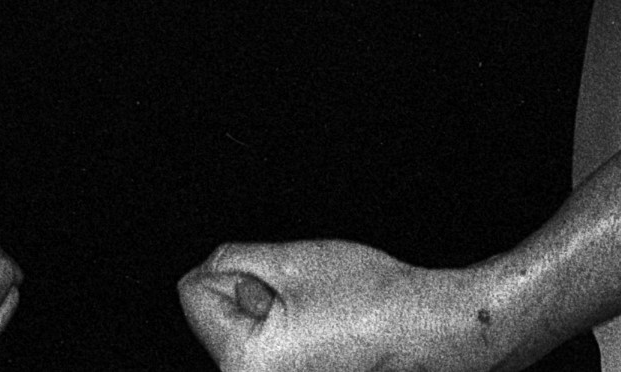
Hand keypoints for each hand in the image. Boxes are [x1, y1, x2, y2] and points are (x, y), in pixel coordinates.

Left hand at [177, 239, 512, 371]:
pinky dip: (284, 329)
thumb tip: (209, 273)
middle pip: (214, 314)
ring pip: (241, 329)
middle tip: (305, 299)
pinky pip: (265, 347)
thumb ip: (230, 259)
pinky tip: (321, 328)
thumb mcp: (287, 259)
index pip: (193, 292)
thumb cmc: (368, 296)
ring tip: (317, 314)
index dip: (233, 267)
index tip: (279, 279)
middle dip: (250, 292)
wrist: (427, 327)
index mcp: (243, 363)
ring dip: (268, 310)